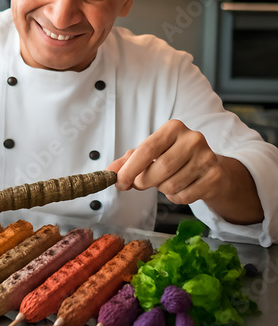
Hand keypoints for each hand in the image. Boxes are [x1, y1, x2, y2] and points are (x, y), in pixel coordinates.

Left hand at [107, 119, 221, 204]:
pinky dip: (177, 197)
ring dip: (162, 189)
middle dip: (143, 181)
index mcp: (173, 128)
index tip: (119, 181)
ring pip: (171, 185)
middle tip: (139, 184)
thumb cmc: (175, 158)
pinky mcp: (215, 177)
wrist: (210, 169)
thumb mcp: (151, 154)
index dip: (130, 168)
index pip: (147, 149)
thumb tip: (111, 172)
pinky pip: (185, 196)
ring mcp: (207, 157)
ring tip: (167, 181)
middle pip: (160, 168)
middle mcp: (192, 139)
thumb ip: (129, 161)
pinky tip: (182, 187)